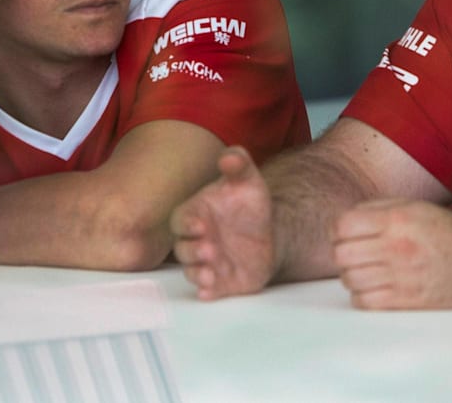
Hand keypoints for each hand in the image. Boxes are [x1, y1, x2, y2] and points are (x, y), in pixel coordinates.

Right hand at [171, 147, 276, 299]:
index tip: (200, 224)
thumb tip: (230, 158)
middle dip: (193, 250)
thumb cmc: (250, 205)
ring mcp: (207, 263)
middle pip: (183, 248)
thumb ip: (238, 164)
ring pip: (192, 271)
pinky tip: (210, 291)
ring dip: (198, 273)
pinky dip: (207, 292)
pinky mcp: (221, 282)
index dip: (187, 223)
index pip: (181, 220)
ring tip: (211, 273)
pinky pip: (208, 290)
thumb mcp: (247, 180)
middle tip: (209, 249)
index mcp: (196, 214)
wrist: (271, 232)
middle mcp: (196, 240)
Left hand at [332, 199, 451, 309]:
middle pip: (341, 254)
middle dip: (342, 253)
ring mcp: (400, 277)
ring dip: (352, 275)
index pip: (343, 225)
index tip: (345, 234)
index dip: (338, 230)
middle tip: (353, 253)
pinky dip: (362, 295)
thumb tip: (344, 222)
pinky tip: (373, 287)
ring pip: (349, 279)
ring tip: (365, 271)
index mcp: (396, 220)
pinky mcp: (405, 301)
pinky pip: (363, 301)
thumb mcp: (414, 206)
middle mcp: (396, 247)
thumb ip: (377, 208)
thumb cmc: (446, 232)